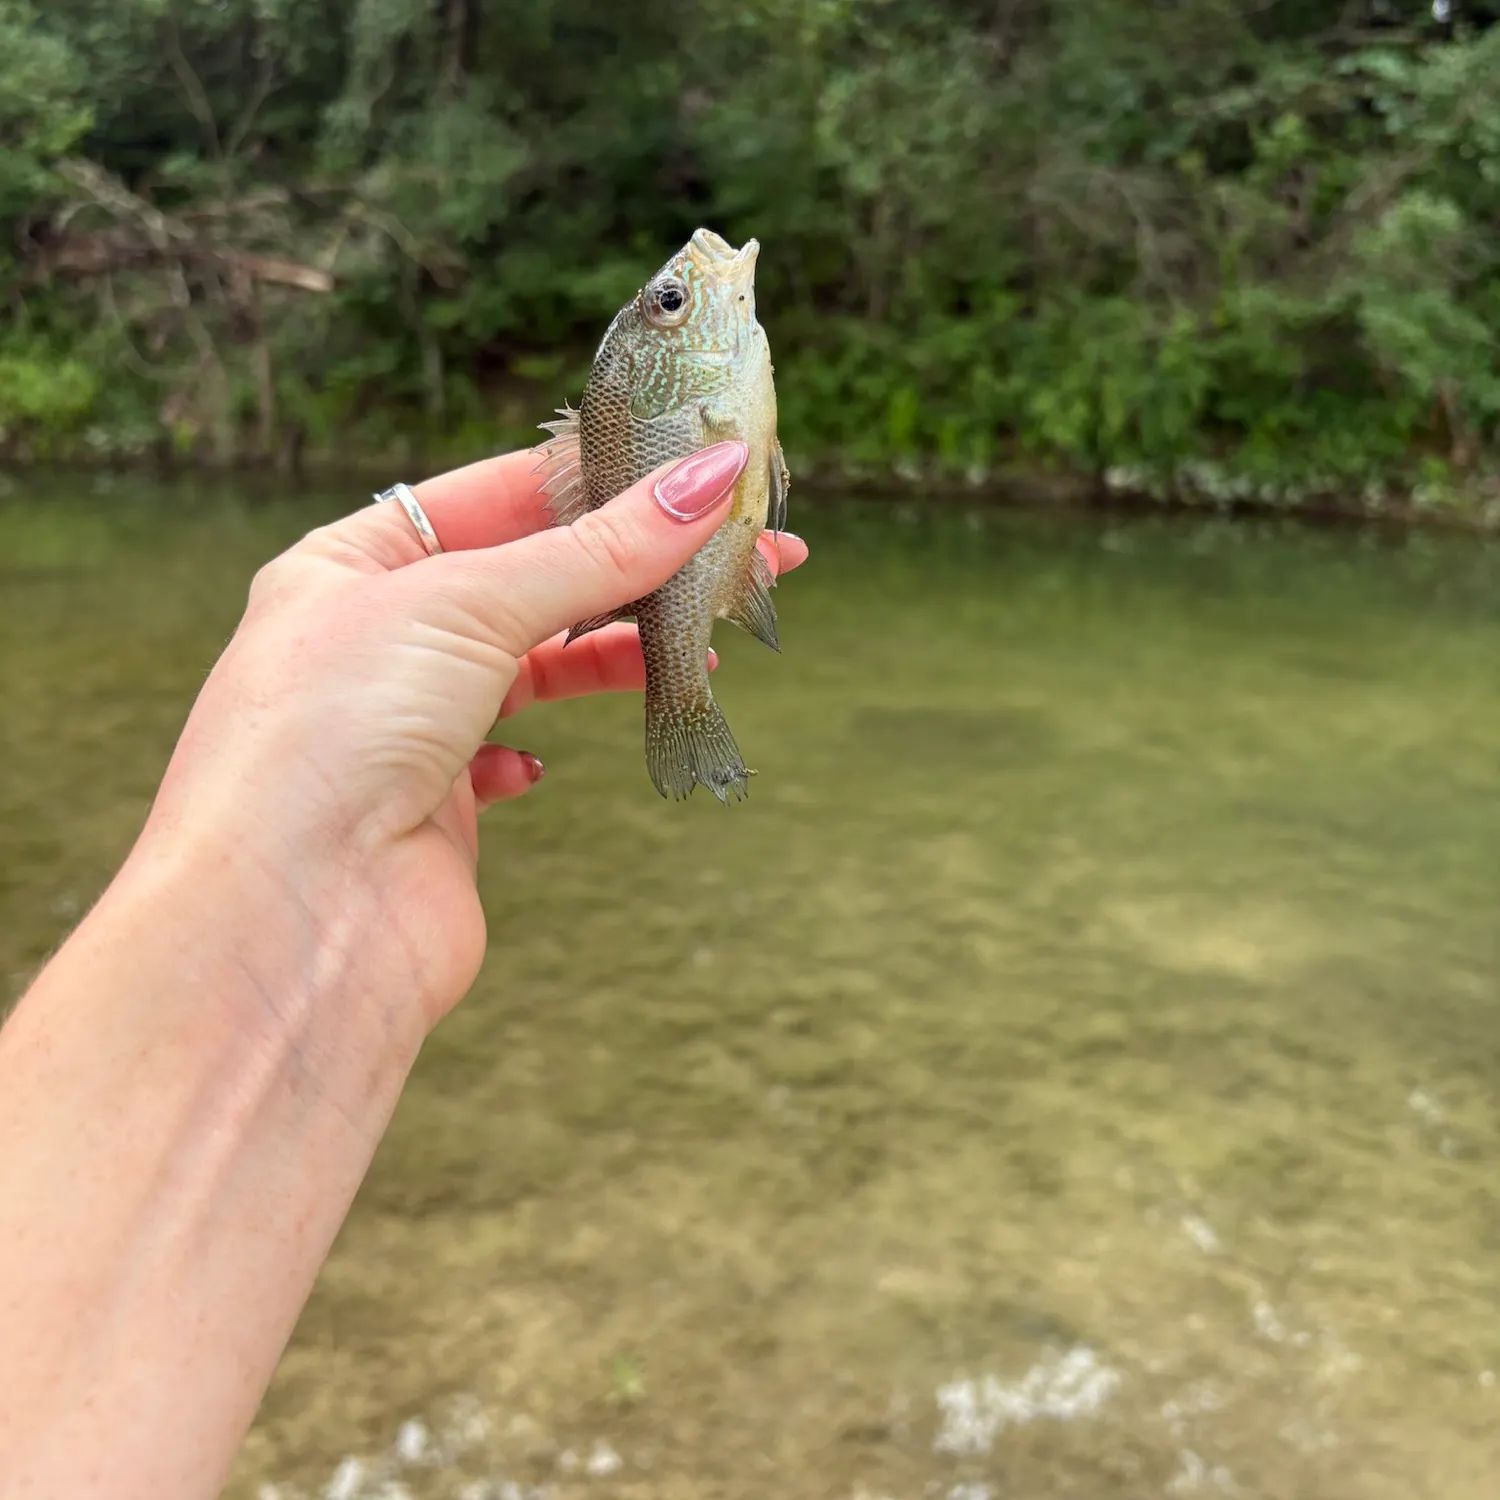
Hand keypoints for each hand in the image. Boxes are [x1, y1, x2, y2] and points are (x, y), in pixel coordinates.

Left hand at [136, 440, 807, 1033]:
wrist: (294, 920)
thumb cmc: (334, 735)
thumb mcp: (471, 605)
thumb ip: (598, 549)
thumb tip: (708, 480)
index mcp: (353, 562)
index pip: (498, 493)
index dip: (599, 481)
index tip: (697, 476)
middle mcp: (374, 638)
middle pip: (528, 579)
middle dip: (633, 568)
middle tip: (742, 559)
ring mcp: (405, 725)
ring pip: (532, 668)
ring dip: (612, 655)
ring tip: (701, 649)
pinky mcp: (434, 808)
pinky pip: (505, 757)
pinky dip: (539, 751)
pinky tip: (544, 761)